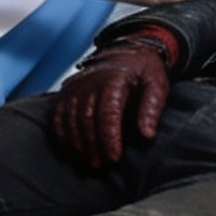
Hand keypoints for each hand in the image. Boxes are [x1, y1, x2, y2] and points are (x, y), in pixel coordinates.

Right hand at [53, 27, 178, 167]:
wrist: (128, 51)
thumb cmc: (144, 71)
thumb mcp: (157, 84)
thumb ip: (152, 107)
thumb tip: (147, 134)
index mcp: (114, 79)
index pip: (108, 112)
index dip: (109, 137)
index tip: (113, 157)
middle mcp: (91, 81)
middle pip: (87, 118)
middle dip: (93, 145)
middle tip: (101, 165)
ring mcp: (76, 85)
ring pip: (70, 118)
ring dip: (77, 143)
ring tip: (87, 162)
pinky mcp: (67, 91)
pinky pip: (58, 114)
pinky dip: (61, 134)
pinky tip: (69, 150)